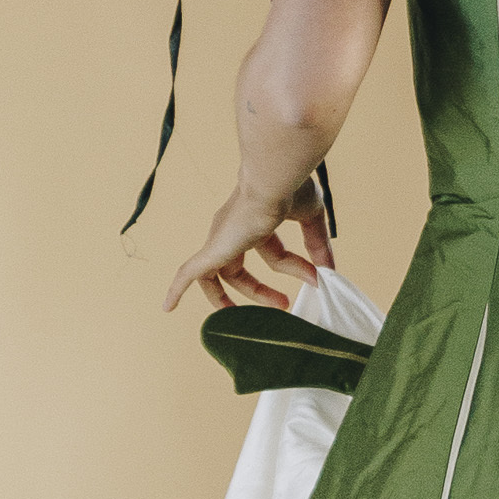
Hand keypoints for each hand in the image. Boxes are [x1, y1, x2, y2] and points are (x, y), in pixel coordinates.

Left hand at [164, 177, 334, 313]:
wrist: (274, 180)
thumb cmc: (291, 188)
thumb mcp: (311, 219)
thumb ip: (318, 245)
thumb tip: (330, 271)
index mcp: (257, 220)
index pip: (273, 252)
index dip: (296, 268)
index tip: (318, 278)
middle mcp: (235, 230)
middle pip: (240, 268)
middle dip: (260, 290)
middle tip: (284, 304)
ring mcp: (221, 240)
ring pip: (215, 274)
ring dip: (225, 298)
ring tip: (233, 318)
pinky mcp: (212, 249)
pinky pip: (188, 274)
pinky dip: (177, 290)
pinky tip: (167, 307)